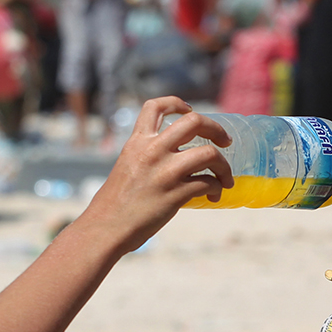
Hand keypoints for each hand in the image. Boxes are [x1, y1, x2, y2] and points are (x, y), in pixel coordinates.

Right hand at [80, 97, 232, 254]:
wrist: (105, 228)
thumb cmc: (113, 204)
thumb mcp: (126, 167)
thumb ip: (146, 157)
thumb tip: (171, 159)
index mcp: (137, 142)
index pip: (156, 107)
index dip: (176, 103)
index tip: (189, 110)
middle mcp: (153, 151)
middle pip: (194, 122)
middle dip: (216, 129)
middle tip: (225, 141)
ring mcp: (166, 172)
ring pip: (209, 153)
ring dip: (224, 166)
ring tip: (226, 178)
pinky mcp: (176, 194)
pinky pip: (208, 183)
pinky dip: (217, 188)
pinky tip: (214, 195)